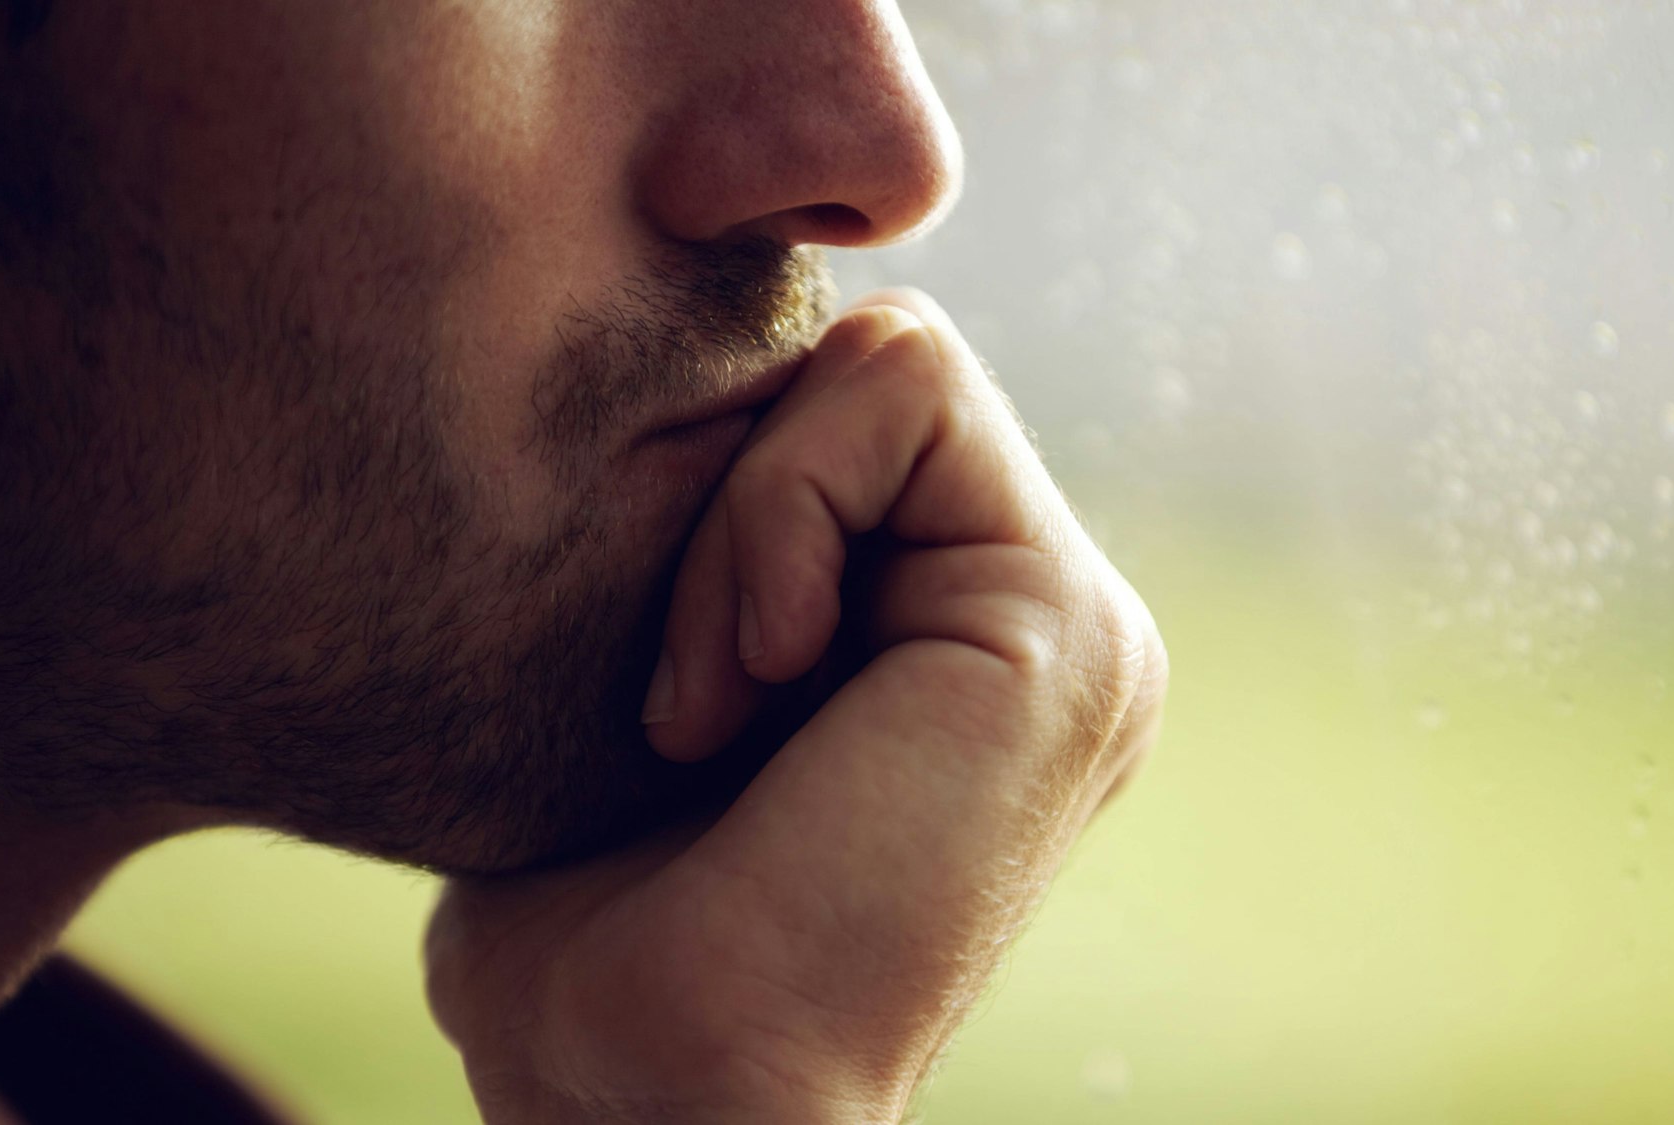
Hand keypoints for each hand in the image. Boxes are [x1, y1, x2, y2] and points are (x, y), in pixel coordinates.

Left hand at [423, 291, 1166, 1123]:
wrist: (660, 1089)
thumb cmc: (601, 939)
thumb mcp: (641, 690)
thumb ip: (701, 549)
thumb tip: (653, 412)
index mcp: (955, 642)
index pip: (837, 411)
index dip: (714, 482)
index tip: (660, 686)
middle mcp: (1031, 622)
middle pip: (862, 373)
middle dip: (725, 501)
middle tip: (681, 702)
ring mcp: (1072, 620)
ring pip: (884, 361)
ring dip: (739, 521)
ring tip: (709, 705)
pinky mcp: (1069, 618)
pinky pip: (905, 387)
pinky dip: (778, 510)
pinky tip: (760, 676)